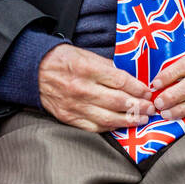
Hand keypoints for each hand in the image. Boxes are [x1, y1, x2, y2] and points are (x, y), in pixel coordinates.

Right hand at [39, 44, 155, 131]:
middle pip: (118, 102)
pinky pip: (94, 127)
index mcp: (87, 69)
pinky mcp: (69, 118)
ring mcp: (75, 106)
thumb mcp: (86, 55)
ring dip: (129, 120)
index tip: (149, 92)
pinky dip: (110, 128)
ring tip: (142, 119)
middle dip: (139, 106)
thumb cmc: (62, 60)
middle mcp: (82, 89)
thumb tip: (131, 79)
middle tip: (151, 108)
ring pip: (108, 119)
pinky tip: (121, 126)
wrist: (33, 71)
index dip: (138, 88)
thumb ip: (108, 67)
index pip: (121, 81)